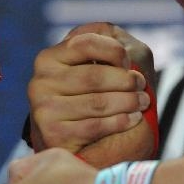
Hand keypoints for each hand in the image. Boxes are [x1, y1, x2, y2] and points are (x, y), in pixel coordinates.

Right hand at [28, 23, 153, 162]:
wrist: (75, 142)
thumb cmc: (90, 95)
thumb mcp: (96, 63)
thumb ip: (106, 41)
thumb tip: (118, 40)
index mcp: (48, 58)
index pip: (86, 42)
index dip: (114, 51)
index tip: (128, 63)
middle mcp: (40, 82)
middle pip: (95, 76)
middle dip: (126, 81)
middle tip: (142, 87)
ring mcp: (43, 109)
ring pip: (98, 102)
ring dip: (128, 102)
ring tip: (142, 102)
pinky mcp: (52, 135)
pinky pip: (95, 126)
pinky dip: (120, 121)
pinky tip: (133, 119)